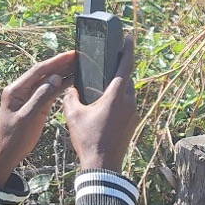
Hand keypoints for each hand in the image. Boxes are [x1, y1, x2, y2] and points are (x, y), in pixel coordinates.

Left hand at [0, 51, 76, 185]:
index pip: (38, 70)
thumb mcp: (28, 117)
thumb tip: (55, 78)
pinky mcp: (34, 105)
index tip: (71, 55)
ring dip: (62, 73)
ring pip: (47, 81)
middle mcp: (21, 90)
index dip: (56, 61)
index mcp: (15, 90)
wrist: (7, 154)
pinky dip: (60, 85)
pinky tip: (72, 80)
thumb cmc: (14, 138)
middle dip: (61, 64)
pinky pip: (48, 91)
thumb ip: (41, 97)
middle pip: (43, 73)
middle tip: (79, 56)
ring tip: (79, 65)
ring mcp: (27, 97)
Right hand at [64, 36, 137, 172]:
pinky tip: (106, 102)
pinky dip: (119, 98)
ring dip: (119, 85)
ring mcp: (134, 113)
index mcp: (117, 96)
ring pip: (128, 92)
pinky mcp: (133, 123)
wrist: (103, 166)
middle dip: (120, 69)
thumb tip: (71, 88)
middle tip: (109, 59)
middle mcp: (130, 102)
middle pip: (127, 79)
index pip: (126, 66)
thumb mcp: (73, 115)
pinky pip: (127, 104)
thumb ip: (71, 97)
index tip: (130, 37)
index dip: (128, 50)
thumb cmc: (88, 139)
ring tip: (104, 81)